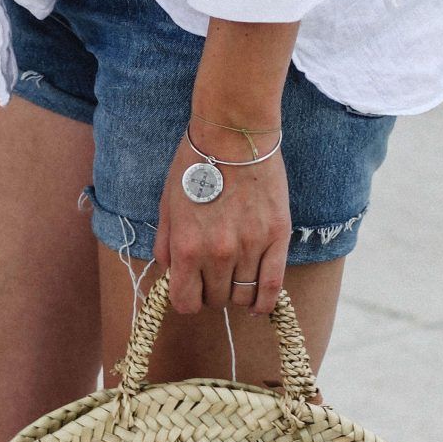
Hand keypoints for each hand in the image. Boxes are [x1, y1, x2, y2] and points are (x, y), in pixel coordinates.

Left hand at [154, 128, 290, 316]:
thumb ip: (165, 245)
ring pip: (243, 296)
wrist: (232, 135)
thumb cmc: (195, 166)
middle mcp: (217, 253)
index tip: (192, 291)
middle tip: (214, 276)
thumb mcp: (166, 206)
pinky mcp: (277, 237)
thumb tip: (170, 276)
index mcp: (186, 247)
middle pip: (216, 299)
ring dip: (236, 293)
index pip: (185, 302)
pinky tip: (259, 305)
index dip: (187, 300)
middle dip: (212, 292)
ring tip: (235, 279)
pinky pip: (272, 286)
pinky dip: (265, 303)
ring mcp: (250, 247)